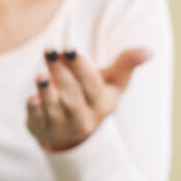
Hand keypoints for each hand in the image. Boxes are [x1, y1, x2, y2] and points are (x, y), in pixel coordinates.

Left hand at [26, 47, 151, 150]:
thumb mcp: (112, 83)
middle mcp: (84, 118)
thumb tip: (149, 51)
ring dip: (47, 91)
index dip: (80, 67)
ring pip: (55, 109)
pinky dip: (34, 111)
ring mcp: (62, 126)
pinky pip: (37, 122)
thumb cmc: (93, 97)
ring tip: (40, 74)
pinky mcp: (41, 130)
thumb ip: (126, 65)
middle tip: (49, 51)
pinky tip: (31, 99)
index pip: (92, 86)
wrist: (73, 132)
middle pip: (72, 96)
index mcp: (103, 104)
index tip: (69, 48)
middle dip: (61, 73)